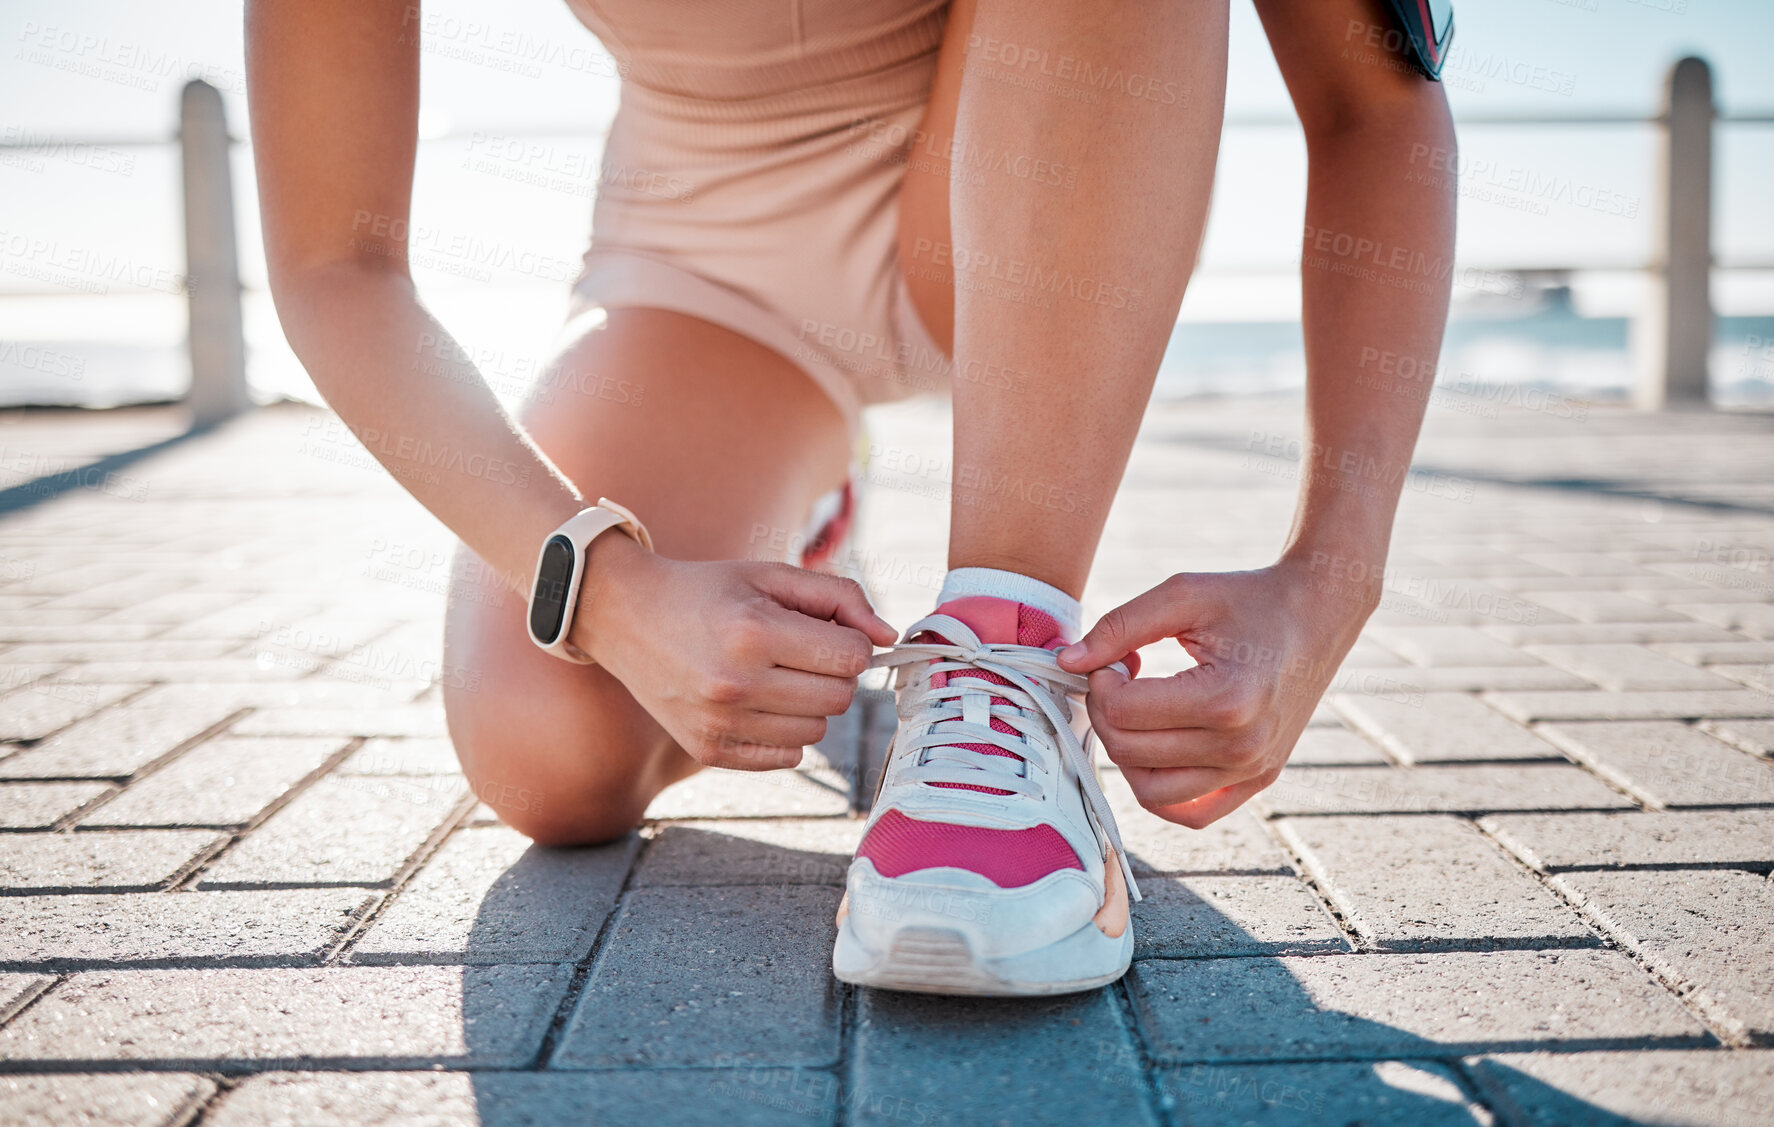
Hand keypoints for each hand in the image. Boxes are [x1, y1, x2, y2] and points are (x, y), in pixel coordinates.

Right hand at [572, 535, 896, 769]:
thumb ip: (839, 596)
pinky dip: (785, 733)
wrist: (625, 616)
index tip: (829, 630)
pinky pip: (786, 757)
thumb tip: (888, 636)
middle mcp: (735, 684)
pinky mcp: (708, 751)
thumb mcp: (772, 575)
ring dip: (811, 703)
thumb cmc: (709, 591)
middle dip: (835, 672)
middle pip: (839, 698)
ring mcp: (719, 723)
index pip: (851, 657)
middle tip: (803, 651)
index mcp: (753, 632)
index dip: (852, 641)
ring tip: (777, 674)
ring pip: (817, 732)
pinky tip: (758, 701)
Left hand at [1057, 561, 1373, 826]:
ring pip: (1150, 790)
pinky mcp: (1257, 780)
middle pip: (1130, 752)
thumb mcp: (1182, 594)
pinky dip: (1159, 790)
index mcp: (1227, 699)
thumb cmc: (1249, 598)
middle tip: (1123, 675)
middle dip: (1107, 711)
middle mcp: (1243, 746)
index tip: (1115, 656)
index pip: (1123, 712)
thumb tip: (1066, 662)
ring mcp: (1253, 770)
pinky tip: (1156, 746)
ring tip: (1140, 709)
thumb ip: (1118, 627)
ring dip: (1126, 751)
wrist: (1317, 615)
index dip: (1100, 680)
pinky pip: (1189, 812)